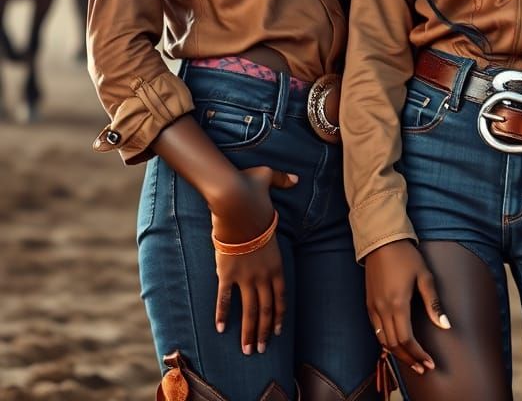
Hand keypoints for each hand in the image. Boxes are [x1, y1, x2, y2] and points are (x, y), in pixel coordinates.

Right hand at [209, 165, 298, 354]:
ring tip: (248, 350)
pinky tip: (220, 328)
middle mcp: (264, 271)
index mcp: (277, 258)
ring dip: (248, 331)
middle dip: (265, 330)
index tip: (278, 329)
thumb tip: (295, 177)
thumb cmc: (252, 191)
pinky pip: (224, 298)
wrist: (234, 199)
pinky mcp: (227, 272)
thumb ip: (284, 182)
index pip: (281, 293)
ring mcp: (245, 274)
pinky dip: (222, 314)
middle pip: (267, 308)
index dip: (280, 313)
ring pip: (249, 310)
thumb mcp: (272, 183)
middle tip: (261, 349)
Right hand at [365, 240, 449, 374]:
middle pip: (394, 345)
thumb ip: (434, 303)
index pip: (406, 339)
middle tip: (423, 368)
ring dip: (397, 354)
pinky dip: (386, 343)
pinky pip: (376, 331)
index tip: (429, 363)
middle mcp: (382, 309)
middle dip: (409, 359)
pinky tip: (396, 345)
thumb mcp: (424, 276)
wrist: (381, 242)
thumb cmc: (406, 256)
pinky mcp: (368, 305)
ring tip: (412, 361)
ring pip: (383, 341)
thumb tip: (445, 325)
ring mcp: (373, 308)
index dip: (418, 354)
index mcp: (398, 303)